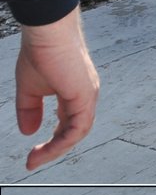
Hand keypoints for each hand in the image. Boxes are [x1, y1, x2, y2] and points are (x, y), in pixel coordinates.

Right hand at [15, 8, 98, 170]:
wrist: (47, 33)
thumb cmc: (41, 52)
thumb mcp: (30, 88)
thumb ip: (30, 110)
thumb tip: (28, 132)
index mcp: (74, 93)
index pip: (68, 123)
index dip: (52, 141)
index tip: (32, 155)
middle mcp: (85, 95)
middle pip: (74, 131)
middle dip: (54, 149)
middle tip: (32, 161)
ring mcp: (87, 95)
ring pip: (78, 132)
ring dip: (56, 149)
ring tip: (36, 159)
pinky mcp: (85, 95)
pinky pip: (78, 127)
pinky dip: (62, 142)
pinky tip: (47, 148)